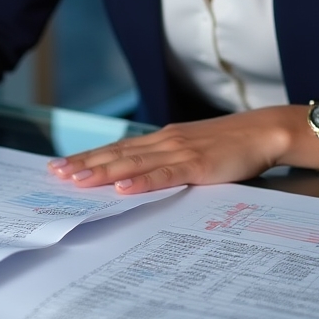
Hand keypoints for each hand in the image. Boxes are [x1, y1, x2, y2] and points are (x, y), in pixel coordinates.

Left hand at [48, 106, 300, 192]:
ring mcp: (180, 152)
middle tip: (56, 174)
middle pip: (118, 154)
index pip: (118, 149)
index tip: (61, 165)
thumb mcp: (193, 150)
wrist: (263, 131)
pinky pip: (165, 175)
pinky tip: (123, 188)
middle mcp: (165, 141)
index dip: (89, 156)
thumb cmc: (230, 144)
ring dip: (104, 172)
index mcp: (163, 139)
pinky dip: (142, 181)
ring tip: (77, 180)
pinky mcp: (198, 166)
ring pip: (134, 164)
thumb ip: (168, 161)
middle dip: (85, 164)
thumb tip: (141, 176)